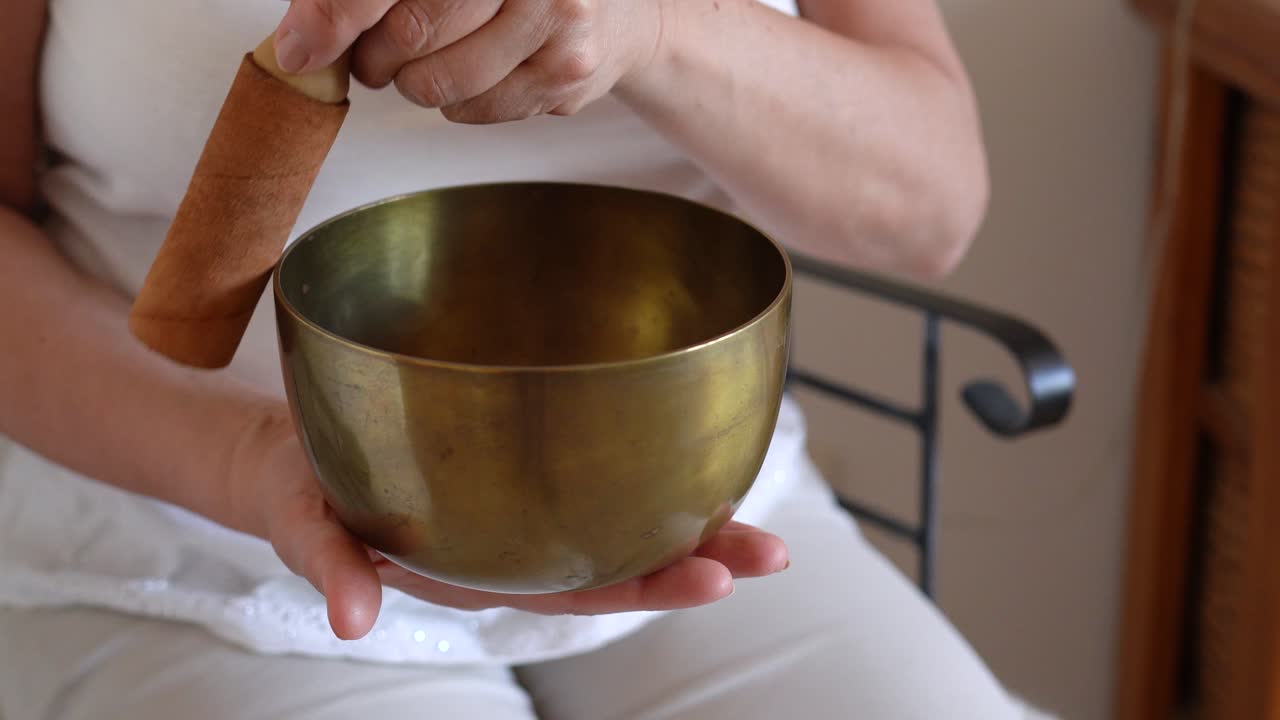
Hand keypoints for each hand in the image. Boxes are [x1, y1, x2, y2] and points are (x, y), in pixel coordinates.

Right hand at [231, 405, 788, 639]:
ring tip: (758, 500)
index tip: (716, 578)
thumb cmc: (307, 493)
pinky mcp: (516, 456)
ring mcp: (523, 501)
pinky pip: (592, 460)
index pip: (581, 585)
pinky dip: (644, 456)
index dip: (649, 584)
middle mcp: (519, 540)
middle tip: (772, 552)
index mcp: (484, 566)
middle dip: (698, 555)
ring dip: (689, 509)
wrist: (292, 456)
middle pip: (623, 556)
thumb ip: (333, 567)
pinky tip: (689, 439)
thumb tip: (350, 617)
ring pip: (619, 512)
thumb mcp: (307, 527)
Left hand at [271, 0, 663, 122]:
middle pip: (413, 29)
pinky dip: (457, 102)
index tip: (303, 48)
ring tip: (427, 63)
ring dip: (414, 82)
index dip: (339, 14)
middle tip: (373, 55)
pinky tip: (477, 73)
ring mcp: (557, 18)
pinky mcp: (566, 74)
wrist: (618, 12)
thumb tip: (300, 42)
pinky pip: (473, 110)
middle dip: (374, 54)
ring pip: (438, 81)